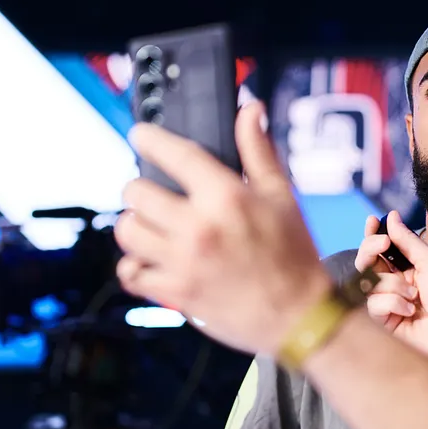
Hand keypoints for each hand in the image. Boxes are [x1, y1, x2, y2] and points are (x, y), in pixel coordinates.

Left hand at [114, 101, 329, 355]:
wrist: (299, 317)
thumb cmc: (294, 256)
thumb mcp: (282, 196)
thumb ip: (259, 151)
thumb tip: (250, 111)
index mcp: (226, 197)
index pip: (174, 155)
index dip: (149, 138)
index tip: (141, 135)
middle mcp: (199, 227)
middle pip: (137, 193)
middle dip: (141, 188)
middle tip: (153, 193)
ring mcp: (183, 262)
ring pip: (129, 232)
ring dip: (135, 225)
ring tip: (150, 225)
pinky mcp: (176, 293)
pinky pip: (131, 273)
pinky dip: (134, 266)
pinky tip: (149, 260)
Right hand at [353, 212, 427, 370]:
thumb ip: (407, 241)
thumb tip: (392, 216)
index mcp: (408, 270)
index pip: (382, 249)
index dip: (374, 234)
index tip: (373, 220)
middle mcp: (394, 286)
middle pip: (366, 261)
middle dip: (371, 248)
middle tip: (383, 243)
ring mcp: (386, 305)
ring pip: (367, 281)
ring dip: (392, 284)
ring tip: (414, 296)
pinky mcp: (381, 324)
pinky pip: (372, 303)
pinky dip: (392, 303)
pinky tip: (411, 312)